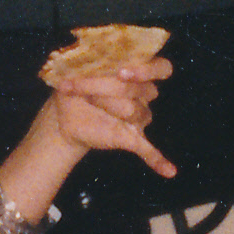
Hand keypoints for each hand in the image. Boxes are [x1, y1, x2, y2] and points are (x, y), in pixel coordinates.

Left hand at [0, 60, 177, 217]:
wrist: (64, 114)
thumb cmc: (75, 86)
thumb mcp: (80, 70)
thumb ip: (94, 65)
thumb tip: (91, 62)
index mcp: (136, 71)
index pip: (160, 68)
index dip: (147, 70)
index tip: (122, 73)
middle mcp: (143, 93)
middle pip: (140, 89)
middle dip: (106, 87)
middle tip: (82, 88)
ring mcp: (138, 116)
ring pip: (133, 110)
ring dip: (105, 106)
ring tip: (87, 102)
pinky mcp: (131, 138)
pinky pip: (149, 150)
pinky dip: (159, 161)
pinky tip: (169, 171)